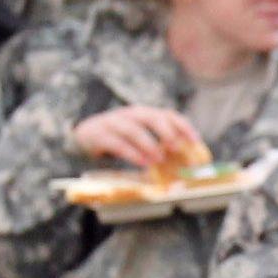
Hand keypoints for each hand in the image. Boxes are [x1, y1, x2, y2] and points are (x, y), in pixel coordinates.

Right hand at [72, 105, 207, 170]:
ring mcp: (113, 122)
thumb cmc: (117, 139)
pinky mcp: (99, 135)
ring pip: (133, 129)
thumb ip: (157, 146)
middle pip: (150, 117)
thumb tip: (183, 163)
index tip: (196, 141)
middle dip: (165, 131)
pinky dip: (130, 152)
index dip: (183, 126)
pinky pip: (116, 142)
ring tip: (158, 158)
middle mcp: (130, 114)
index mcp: (144, 114)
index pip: (167, 114)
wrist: (82, 136)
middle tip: (176, 147)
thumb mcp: (138, 138)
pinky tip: (141, 162)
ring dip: (148, 143)